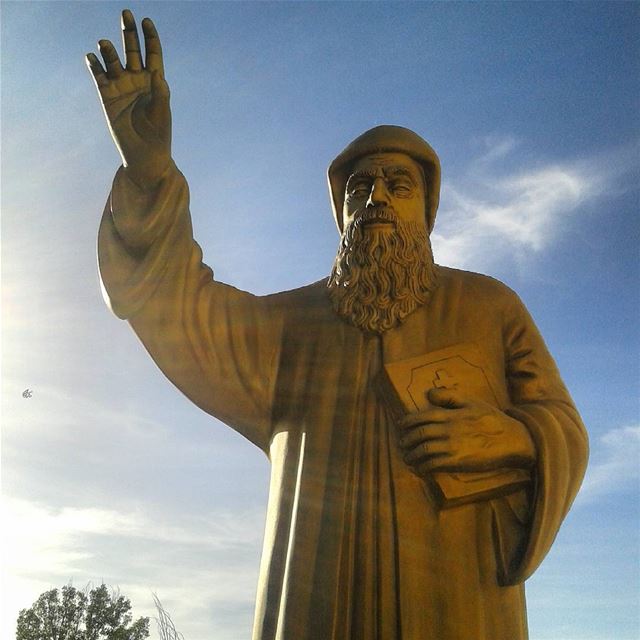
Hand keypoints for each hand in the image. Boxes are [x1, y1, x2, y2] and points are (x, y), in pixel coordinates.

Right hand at [86, 10, 170, 188]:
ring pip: (114, 61)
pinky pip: (99, 77)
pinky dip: (95, 66)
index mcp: (155, 82)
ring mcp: (121, 88)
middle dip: (129, 32)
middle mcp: (137, 81)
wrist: (145, 157)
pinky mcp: (107, 98)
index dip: (150, 37)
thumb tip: (158, 74)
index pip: (153, 54)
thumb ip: (160, 93)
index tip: (146, 20)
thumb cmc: (159, 136)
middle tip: (126, 13)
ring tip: (105, 44)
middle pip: (132, 50)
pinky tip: (92, 56)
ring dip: (109, 51)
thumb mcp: (162, 113)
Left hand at [398, 387, 535, 477]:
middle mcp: (447, 430)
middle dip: (406, 440)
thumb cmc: (491, 419)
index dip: (407, 422)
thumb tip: (429, 393)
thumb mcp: (471, 402)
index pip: (421, 417)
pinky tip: (420, 469)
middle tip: (402, 444)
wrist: (511, 440)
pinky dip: (423, 468)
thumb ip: (449, 396)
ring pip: (423, 451)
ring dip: (411, 455)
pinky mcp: (457, 462)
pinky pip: (433, 465)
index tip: (401, 426)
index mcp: (450, 415)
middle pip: (419, 434)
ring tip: (407, 458)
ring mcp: (451, 447)